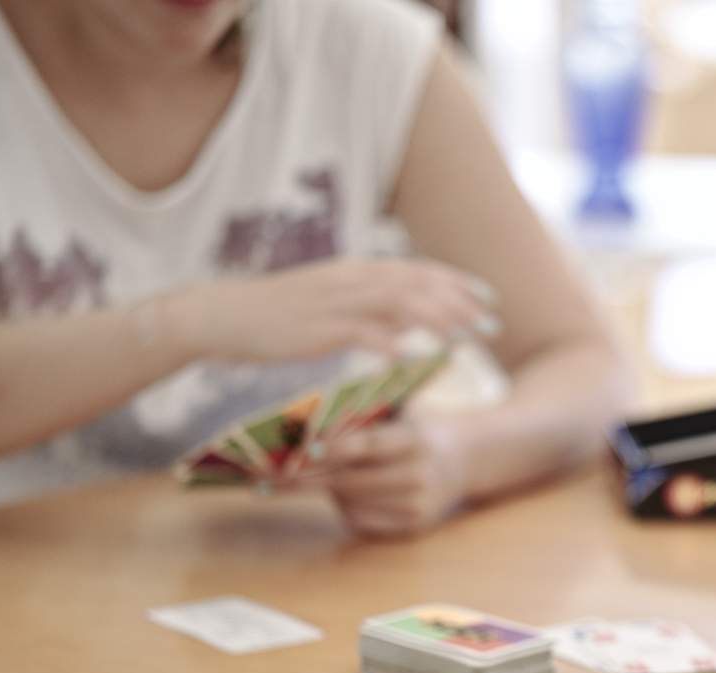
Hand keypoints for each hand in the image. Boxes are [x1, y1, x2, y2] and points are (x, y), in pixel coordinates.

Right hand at [164, 257, 498, 364]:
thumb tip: (413, 326)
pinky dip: (389, 343)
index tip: (490, 299)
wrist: (223, 316)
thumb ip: (375, 313)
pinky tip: (413, 357)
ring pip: (397, 304)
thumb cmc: (280, 317)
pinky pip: (360, 333)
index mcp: (357, 271)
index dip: (457, 283)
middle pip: (417, 285)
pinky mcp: (316, 328)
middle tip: (492, 324)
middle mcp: (351, 280)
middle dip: (460, 303)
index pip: (419, 270)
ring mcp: (335, 302)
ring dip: (436, 320)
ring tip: (466, 340)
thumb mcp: (335, 308)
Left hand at [311, 416, 465, 537]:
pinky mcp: (413, 526)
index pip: (368, 446)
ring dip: (329, 492)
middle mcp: (421, 475)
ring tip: (326, 477)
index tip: (303, 452)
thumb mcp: (398, 416)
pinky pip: (361, 522)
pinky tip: (346, 495)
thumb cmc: (414, 433)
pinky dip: (344, 508)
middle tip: (284, 475)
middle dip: (314, 478)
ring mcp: (418, 504)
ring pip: (352, 504)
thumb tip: (306, 441)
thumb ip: (359, 425)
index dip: (333, 450)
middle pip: (353, 481)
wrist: (461, 461)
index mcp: (417, 440)